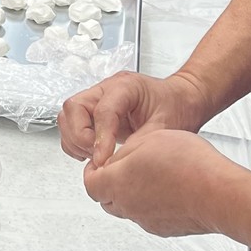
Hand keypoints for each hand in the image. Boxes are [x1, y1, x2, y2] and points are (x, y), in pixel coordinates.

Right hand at [58, 69, 208, 168]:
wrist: (182, 100)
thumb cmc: (177, 107)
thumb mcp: (165, 128)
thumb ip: (138, 144)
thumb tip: (115, 164)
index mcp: (126, 86)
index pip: (103, 111)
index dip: (100, 138)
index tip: (102, 160)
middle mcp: (106, 89)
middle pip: (73, 107)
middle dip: (80, 136)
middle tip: (96, 156)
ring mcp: (97, 99)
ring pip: (68, 117)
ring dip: (75, 140)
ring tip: (95, 156)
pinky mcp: (93, 111)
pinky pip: (72, 125)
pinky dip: (75, 142)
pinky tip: (92, 152)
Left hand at [82, 129, 243, 237]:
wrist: (220, 194)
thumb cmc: (189, 165)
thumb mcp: (149, 140)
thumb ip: (123, 152)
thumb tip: (113, 161)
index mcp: (118, 183)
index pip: (90, 183)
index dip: (92, 170)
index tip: (100, 161)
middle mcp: (128, 206)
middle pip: (105, 199)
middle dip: (108, 183)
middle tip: (121, 168)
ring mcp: (147, 221)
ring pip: (127, 208)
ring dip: (129, 194)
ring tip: (148, 175)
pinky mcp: (165, 229)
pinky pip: (148, 216)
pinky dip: (149, 204)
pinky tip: (166, 189)